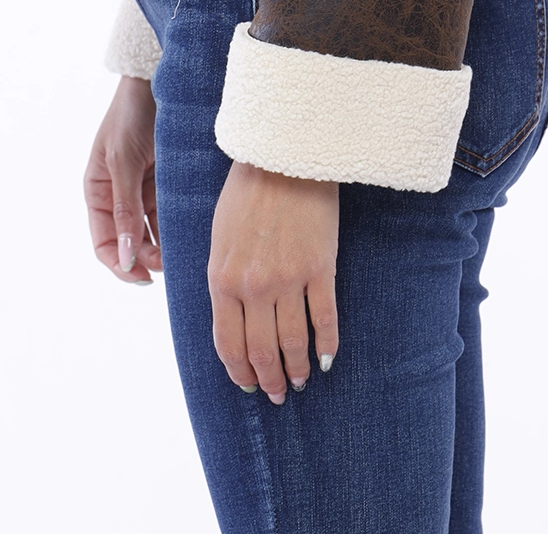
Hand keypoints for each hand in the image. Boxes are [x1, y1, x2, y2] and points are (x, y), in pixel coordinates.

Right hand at [84, 76, 163, 284]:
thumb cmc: (131, 115)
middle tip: (170, 266)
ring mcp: (143, 188)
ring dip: (164, 244)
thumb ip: (125, 210)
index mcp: (97, 192)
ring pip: (152, 230)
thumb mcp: (123, 162)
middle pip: (130, 241)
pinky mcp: (165, 179)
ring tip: (182, 253)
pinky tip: (190, 231)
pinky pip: (169, 210)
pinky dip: (177, 223)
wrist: (157, 79)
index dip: (120, 264)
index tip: (144, 277)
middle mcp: (119, 195)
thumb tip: (126, 258)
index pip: (104, 242)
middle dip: (147, 257)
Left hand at [208, 160, 339, 401]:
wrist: (283, 155)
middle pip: (261, 351)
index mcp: (222, 279)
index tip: (248, 386)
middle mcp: (253, 287)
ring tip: (302, 381)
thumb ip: (224, 279)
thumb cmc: (247, 192)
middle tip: (279, 393)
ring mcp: (288, 279)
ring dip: (297, 369)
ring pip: (292, 342)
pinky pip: (324, 318)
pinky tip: (328, 358)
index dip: (239, 373)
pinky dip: (327, 345)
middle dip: (269, 380)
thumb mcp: (220, 237)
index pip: (228, 344)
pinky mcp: (320, 267)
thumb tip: (231, 317)